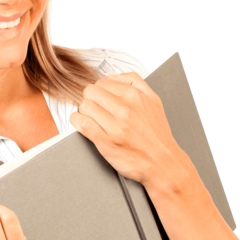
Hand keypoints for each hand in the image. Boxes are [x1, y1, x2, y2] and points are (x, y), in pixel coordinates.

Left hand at [69, 71, 187, 191]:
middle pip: (90, 92)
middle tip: (95, 110)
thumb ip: (134, 81)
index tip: (101, 101)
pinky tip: (83, 125)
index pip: (102, 83)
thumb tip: (110, 76)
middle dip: (89, 99)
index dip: (98, 92)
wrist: (162, 162)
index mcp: (134, 95)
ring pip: (84, 106)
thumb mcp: (153, 100)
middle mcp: (124, 108)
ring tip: (91, 119)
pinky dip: (77, 122)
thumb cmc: (157, 134)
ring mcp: (114, 125)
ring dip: (83, 112)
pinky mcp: (105, 141)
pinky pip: (82, 123)